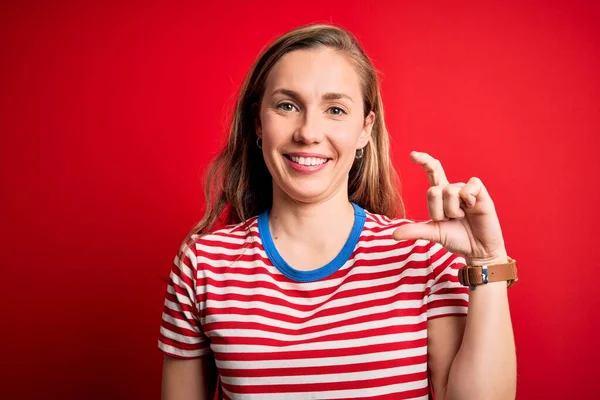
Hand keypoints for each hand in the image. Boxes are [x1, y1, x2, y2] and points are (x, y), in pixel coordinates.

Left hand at [392, 151, 507, 262]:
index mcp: (440, 194)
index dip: (424, 161)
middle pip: (433, 190)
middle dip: (437, 211)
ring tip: (461, 217)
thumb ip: (415, 231)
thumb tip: (393, 235)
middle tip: (448, 220)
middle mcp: (451, 188)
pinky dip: (468, 200)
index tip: (412, 154)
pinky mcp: (480, 192)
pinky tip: (473, 207)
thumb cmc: (456, 238)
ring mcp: (466, 190)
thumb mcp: (433, 233)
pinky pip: (468, 187)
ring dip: (453, 211)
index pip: (431, 171)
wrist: (477, 249)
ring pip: (449, 192)